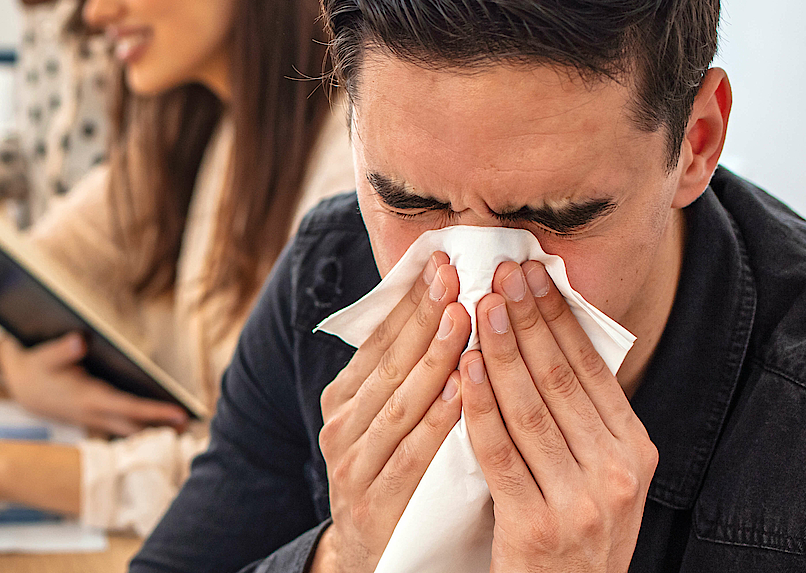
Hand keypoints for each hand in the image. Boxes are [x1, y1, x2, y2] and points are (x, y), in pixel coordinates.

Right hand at [0, 332, 187, 435]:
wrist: (21, 387)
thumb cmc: (35, 368)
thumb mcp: (43, 356)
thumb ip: (62, 349)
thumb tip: (80, 339)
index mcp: (87, 398)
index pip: (128, 408)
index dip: (155, 412)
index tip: (180, 413)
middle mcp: (94, 413)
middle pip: (135, 426)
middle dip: (163, 428)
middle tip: (194, 428)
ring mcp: (94, 419)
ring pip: (129, 430)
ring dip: (154, 430)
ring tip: (184, 427)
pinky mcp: (94, 418)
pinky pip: (122, 427)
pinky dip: (141, 426)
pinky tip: (159, 424)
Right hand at [312, 253, 468, 572]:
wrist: (371, 558)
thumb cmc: (396, 477)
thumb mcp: (391, 420)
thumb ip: (411, 374)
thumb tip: (451, 304)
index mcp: (345, 397)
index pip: (381, 339)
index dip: (412, 300)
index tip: (444, 261)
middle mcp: (341, 425)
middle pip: (389, 362)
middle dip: (425, 315)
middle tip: (456, 275)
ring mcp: (352, 464)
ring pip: (399, 402)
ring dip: (433, 357)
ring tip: (464, 319)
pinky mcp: (373, 502)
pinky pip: (409, 454)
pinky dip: (436, 421)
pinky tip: (462, 391)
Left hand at [460, 261, 656, 572]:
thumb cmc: (572, 534)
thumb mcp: (599, 476)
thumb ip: (583, 420)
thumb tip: (550, 336)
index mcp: (636, 452)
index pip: (593, 369)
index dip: (560, 316)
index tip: (533, 272)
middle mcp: (617, 473)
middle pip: (562, 380)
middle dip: (529, 319)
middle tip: (502, 271)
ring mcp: (580, 502)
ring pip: (531, 410)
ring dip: (501, 351)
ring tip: (479, 305)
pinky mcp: (536, 526)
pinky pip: (501, 454)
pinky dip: (480, 407)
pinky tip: (462, 370)